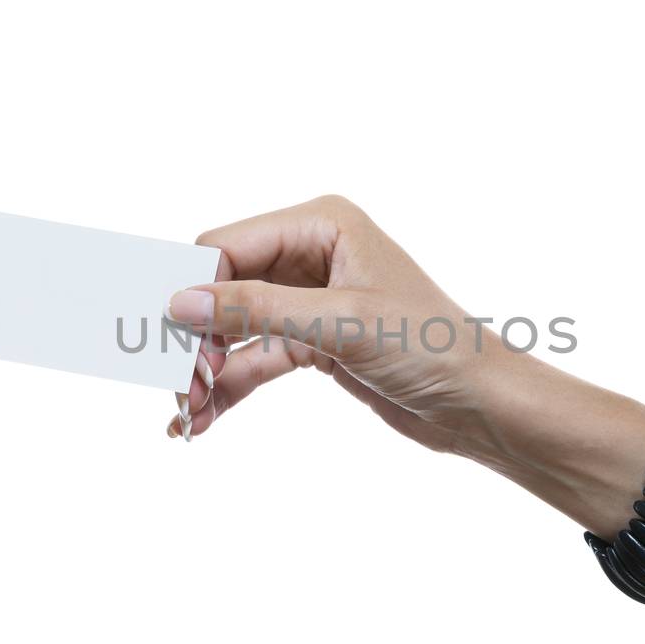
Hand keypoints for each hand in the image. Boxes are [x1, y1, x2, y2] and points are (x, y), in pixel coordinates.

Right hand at [166, 194, 501, 455]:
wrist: (479, 403)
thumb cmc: (432, 346)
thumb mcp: (341, 324)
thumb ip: (257, 309)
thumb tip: (181, 300)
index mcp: (322, 223)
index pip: (227, 246)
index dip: (191, 289)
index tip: (165, 339)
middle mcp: (310, 252)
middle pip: (221, 286)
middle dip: (195, 336)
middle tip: (181, 386)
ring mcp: (308, 298)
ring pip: (230, 327)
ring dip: (205, 368)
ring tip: (187, 413)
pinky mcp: (311, 341)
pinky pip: (252, 357)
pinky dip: (228, 386)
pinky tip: (202, 420)